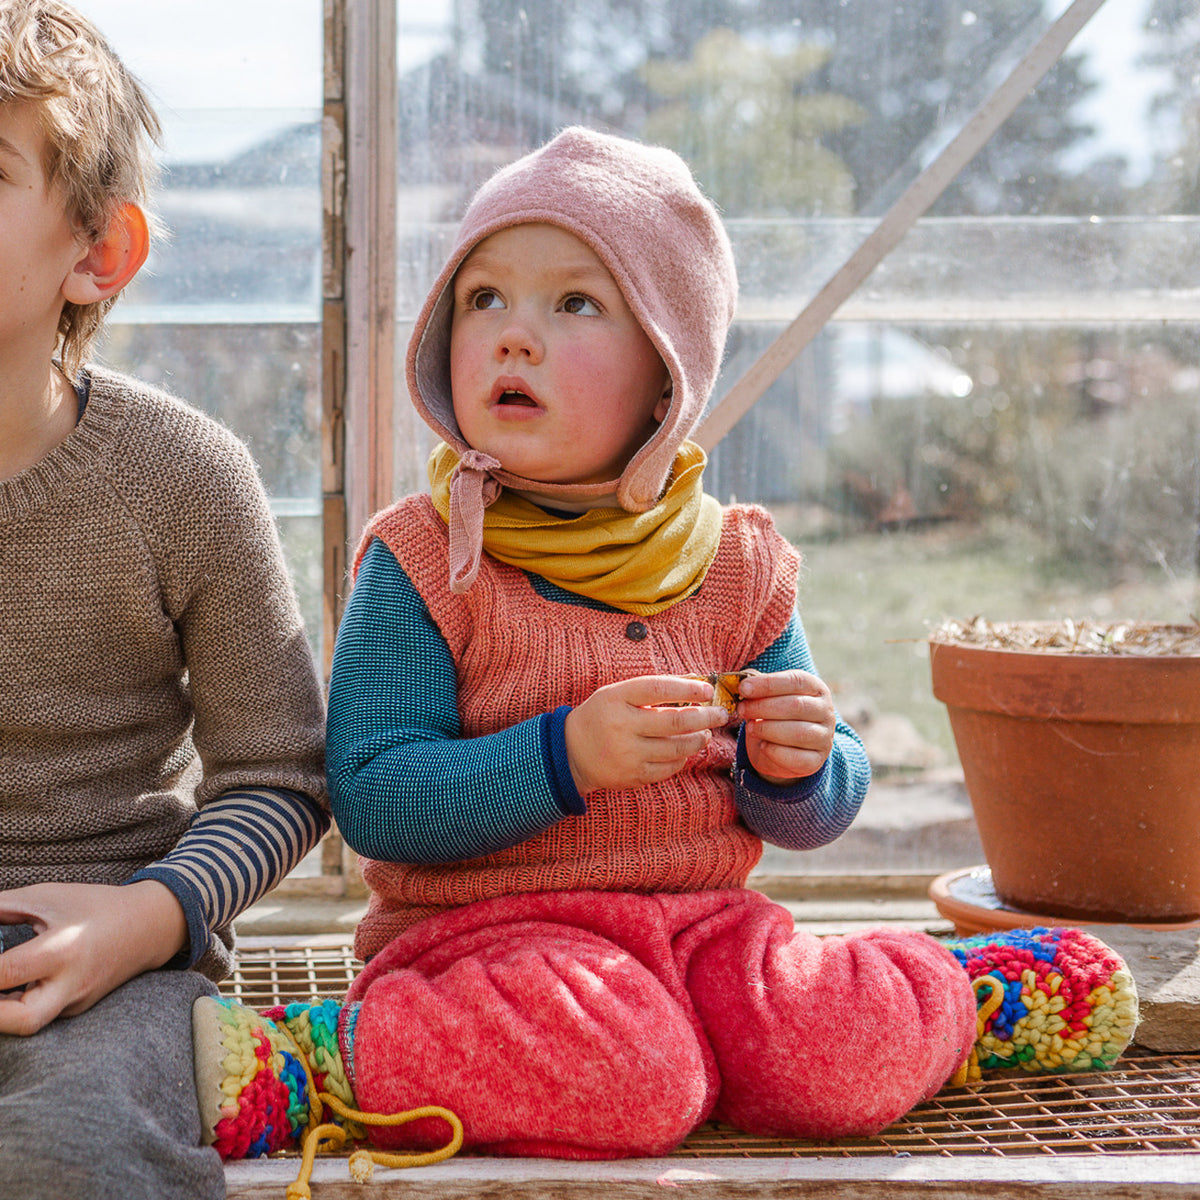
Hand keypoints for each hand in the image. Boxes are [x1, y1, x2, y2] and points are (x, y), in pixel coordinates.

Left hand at [0, 880, 187, 1034]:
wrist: (149, 925)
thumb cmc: (95, 906)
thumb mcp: (47, 897)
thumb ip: (1, 909)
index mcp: (64, 949)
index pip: (4, 973)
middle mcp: (72, 982)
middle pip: (22, 1021)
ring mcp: (76, 1001)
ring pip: (27, 1024)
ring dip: (1, 1011)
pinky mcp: (75, 1008)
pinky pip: (38, 1016)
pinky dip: (14, 1006)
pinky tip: (6, 989)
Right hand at [565, 675, 728, 794]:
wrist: (571, 753)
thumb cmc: (601, 716)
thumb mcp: (616, 694)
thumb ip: (650, 690)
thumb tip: (694, 686)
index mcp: (616, 698)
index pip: (658, 689)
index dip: (688, 688)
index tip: (708, 690)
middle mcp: (622, 726)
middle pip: (676, 721)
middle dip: (706, 717)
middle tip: (722, 714)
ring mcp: (628, 754)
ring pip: (678, 747)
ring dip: (699, 739)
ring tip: (706, 733)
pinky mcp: (633, 776)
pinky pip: (669, 768)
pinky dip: (683, 758)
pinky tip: (686, 750)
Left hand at [737, 669, 836, 786]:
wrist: (781, 750)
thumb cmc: (774, 716)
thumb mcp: (767, 696)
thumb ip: (758, 686)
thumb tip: (744, 681)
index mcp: (816, 688)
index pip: (796, 681)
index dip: (768, 684)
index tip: (744, 688)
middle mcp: (826, 712)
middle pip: (797, 706)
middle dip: (764, 707)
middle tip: (742, 709)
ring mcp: (824, 738)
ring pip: (798, 732)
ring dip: (768, 729)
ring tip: (750, 728)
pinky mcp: (816, 761)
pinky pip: (797, 758)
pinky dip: (775, 752)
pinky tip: (762, 746)